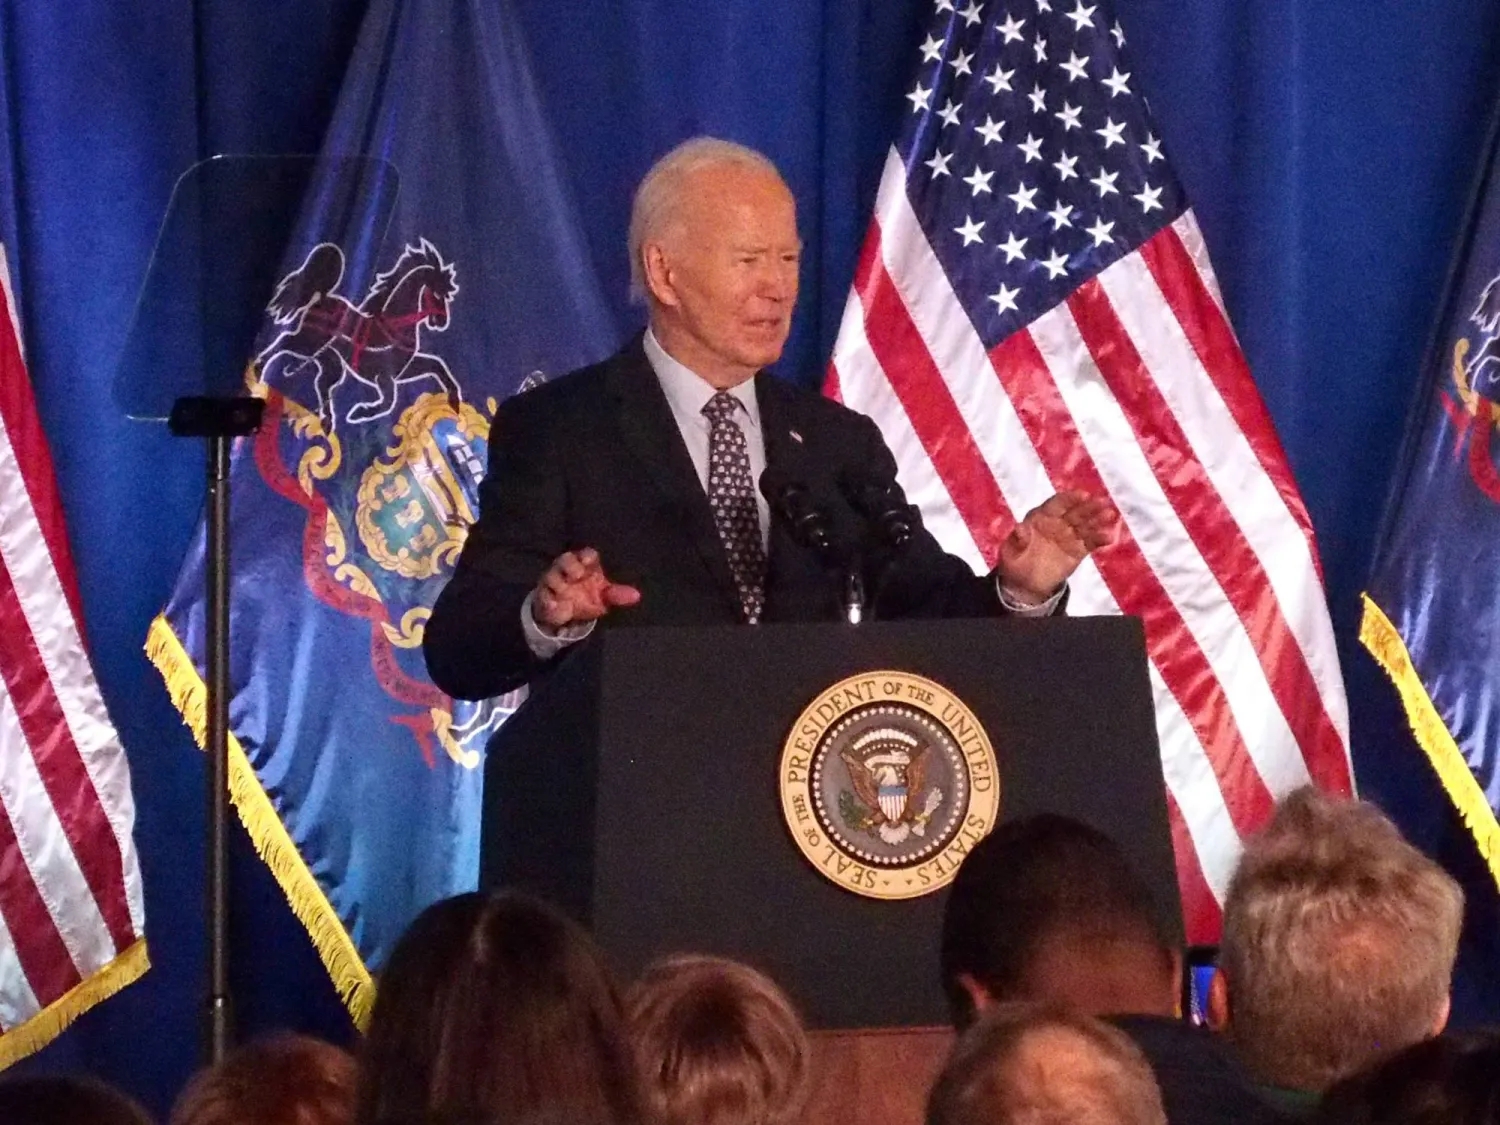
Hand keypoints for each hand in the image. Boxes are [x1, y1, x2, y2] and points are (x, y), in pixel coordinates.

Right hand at [531, 548, 640, 631]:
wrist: (565, 613)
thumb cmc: (586, 596)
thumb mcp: (603, 596)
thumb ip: (616, 595)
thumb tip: (636, 596)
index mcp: (584, 565)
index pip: (585, 554)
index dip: (586, 555)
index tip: (588, 561)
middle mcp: (566, 569)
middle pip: (565, 559)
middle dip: (570, 565)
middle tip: (577, 575)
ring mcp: (553, 581)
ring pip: (551, 576)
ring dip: (558, 583)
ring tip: (565, 593)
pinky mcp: (543, 596)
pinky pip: (543, 596)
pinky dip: (548, 601)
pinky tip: (556, 605)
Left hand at [995, 491, 1115, 602]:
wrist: (1025, 584)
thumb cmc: (1014, 562)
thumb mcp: (1010, 552)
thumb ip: (1018, 540)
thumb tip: (1019, 528)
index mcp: (1039, 518)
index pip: (1056, 505)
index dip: (1069, 499)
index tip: (1082, 495)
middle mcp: (1057, 523)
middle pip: (1074, 512)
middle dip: (1088, 507)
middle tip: (1102, 502)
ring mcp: (1068, 536)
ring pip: (1085, 525)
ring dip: (1098, 519)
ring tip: (1110, 514)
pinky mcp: (1077, 550)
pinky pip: (1090, 542)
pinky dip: (1099, 539)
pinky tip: (1108, 537)